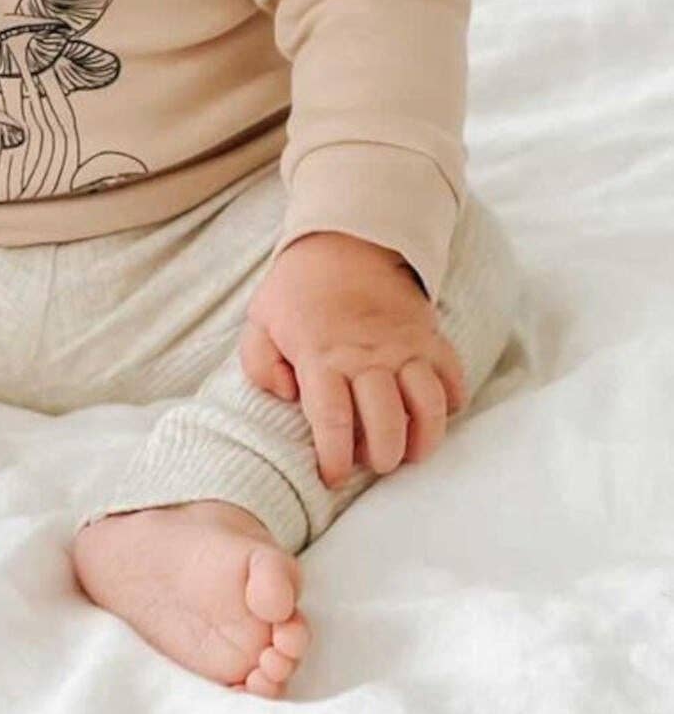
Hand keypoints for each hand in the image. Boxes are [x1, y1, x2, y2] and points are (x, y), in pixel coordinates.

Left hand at [239, 230, 465, 488]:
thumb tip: (287, 396)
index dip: (335, 458)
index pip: (332, 420)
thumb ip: (260, 364)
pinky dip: (451, 403)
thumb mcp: (261, 320)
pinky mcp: (430, 337)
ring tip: (410, 451)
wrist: (345, 238)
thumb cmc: (298, 288)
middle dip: (382, 457)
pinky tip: (434, 413)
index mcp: (321, 355)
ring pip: (428, 406)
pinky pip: (453, 378)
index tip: (333, 475)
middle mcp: (366, 356)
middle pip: (386, 422)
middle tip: (374, 462)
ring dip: (423, 438)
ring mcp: (404, 347)